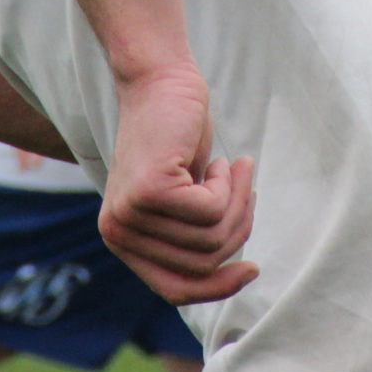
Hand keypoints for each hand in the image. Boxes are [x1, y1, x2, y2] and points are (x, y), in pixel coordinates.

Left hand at [100, 63, 258, 305]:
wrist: (161, 81)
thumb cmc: (177, 137)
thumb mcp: (184, 199)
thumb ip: (190, 238)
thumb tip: (225, 280)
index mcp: (123, 242)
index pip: (176, 290)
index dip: (219, 288)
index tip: (252, 269)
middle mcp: (119, 232)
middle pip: (202, 264)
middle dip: (238, 228)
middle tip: (246, 187)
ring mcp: (131, 212)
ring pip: (212, 237)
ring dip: (237, 201)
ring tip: (233, 169)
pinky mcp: (150, 189)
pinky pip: (212, 209)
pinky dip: (227, 184)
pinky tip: (218, 160)